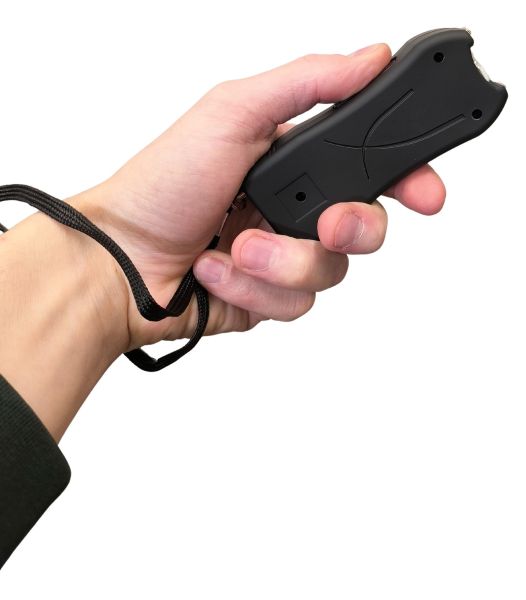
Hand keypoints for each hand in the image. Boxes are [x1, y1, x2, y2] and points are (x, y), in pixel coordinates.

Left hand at [70, 43, 445, 351]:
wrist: (120, 259)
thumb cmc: (162, 183)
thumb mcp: (231, 113)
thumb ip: (305, 84)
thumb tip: (370, 58)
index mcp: (295, 162)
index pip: (371, 167)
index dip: (409, 180)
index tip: (425, 194)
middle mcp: (295, 211)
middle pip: (365, 228)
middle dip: (353, 228)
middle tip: (327, 225)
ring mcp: (283, 258)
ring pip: (331, 272)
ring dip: (281, 261)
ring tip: (234, 247)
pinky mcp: (269, 298)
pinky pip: (295, 304)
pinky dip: (253, 289)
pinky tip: (215, 272)